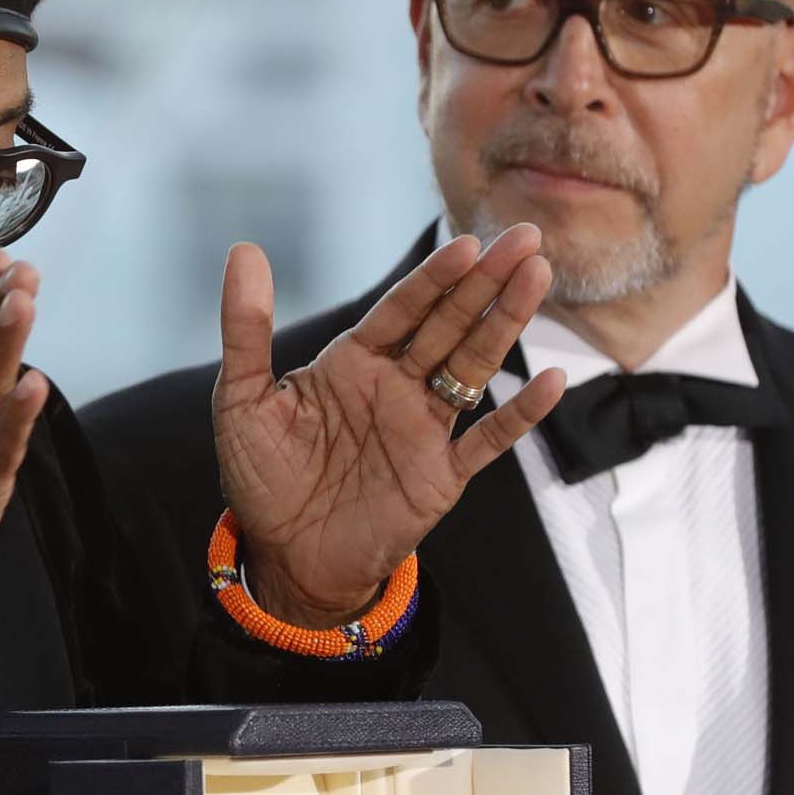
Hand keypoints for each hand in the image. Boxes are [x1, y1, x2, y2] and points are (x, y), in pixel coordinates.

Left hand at [213, 227, 565, 624]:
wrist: (283, 556)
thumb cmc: (261, 476)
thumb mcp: (243, 400)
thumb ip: (246, 329)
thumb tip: (243, 252)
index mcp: (353, 362)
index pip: (401, 309)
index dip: (434, 278)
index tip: (467, 244)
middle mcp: (396, 386)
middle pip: (449, 323)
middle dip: (485, 282)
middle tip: (525, 238)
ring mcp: (423, 429)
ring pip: (473, 366)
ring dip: (505, 324)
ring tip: (538, 278)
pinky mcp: (441, 477)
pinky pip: (488, 440)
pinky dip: (519, 414)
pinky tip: (550, 381)